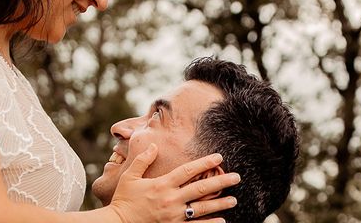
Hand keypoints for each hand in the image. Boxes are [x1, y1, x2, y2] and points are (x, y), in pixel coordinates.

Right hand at [107, 144, 239, 222]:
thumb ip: (142, 160)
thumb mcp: (130, 176)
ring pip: (202, 208)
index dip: (204, 162)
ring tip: (234, 199)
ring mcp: (174, 216)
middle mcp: (171, 200)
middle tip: (237, 177)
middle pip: (201, 188)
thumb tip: (153, 145)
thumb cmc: (123, 199)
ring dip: (220, 204)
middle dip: (220, 182)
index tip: (218, 157)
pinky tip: (222, 220)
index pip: (187, 171)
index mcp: (162, 184)